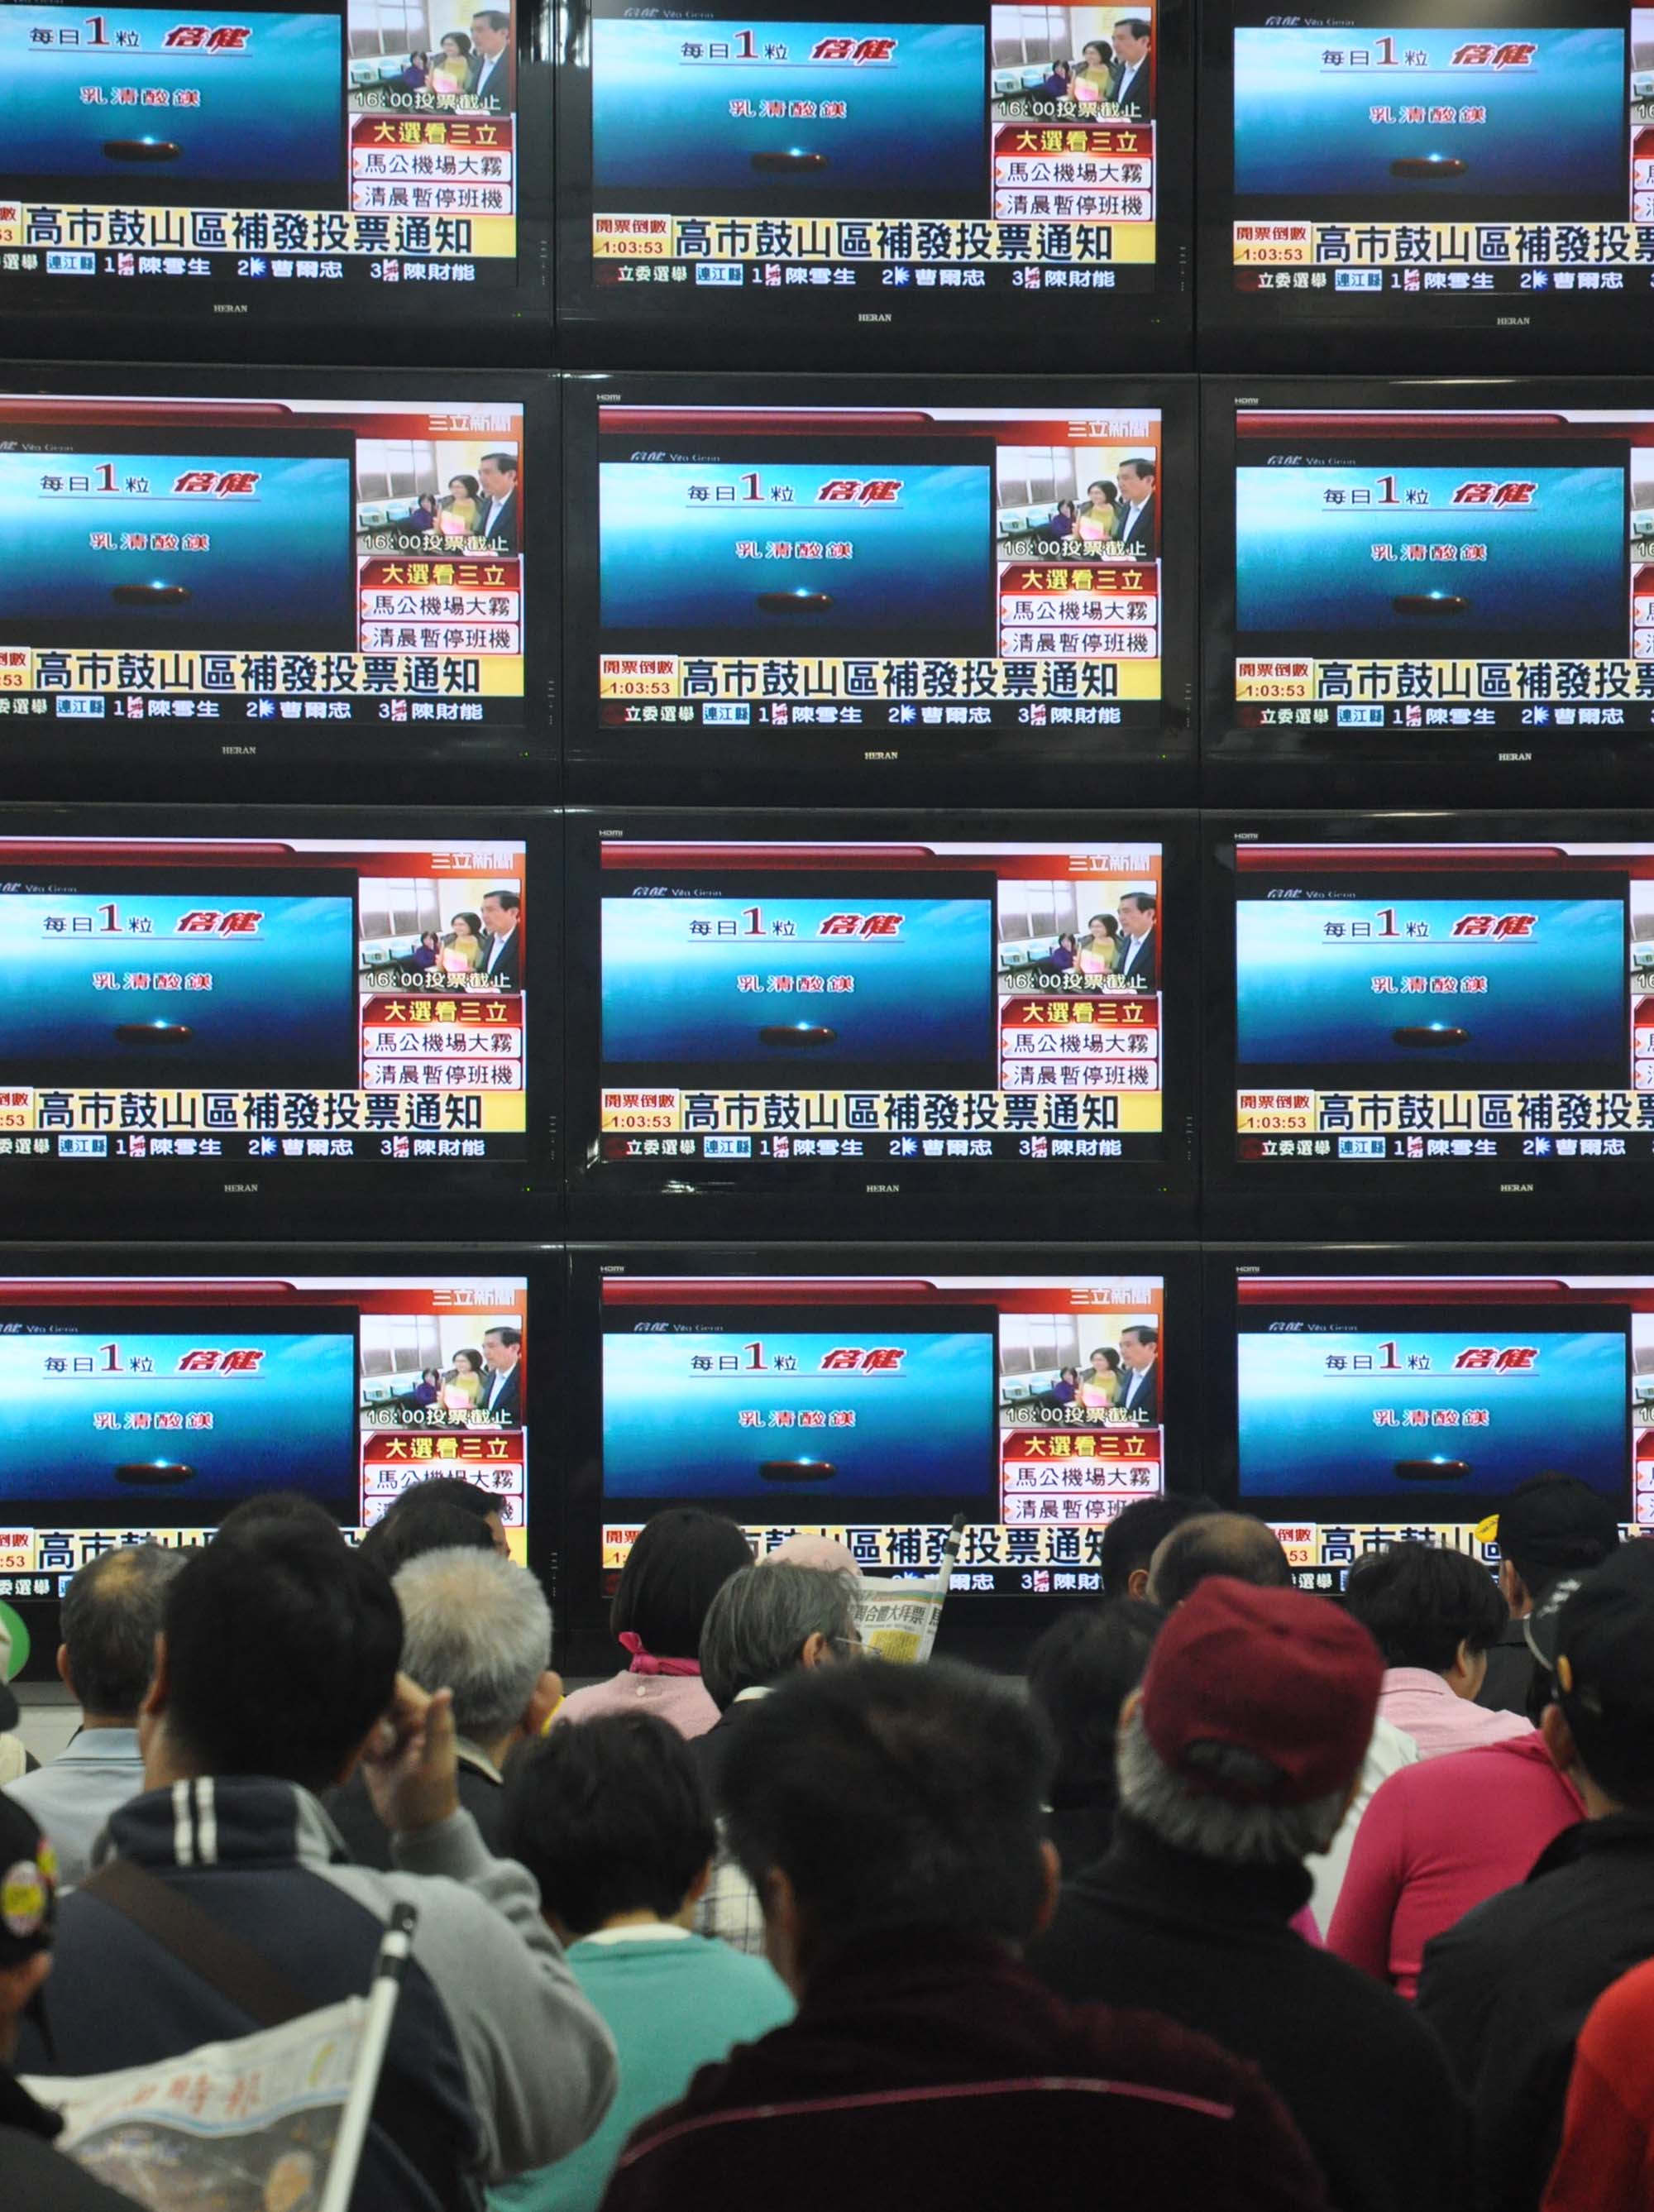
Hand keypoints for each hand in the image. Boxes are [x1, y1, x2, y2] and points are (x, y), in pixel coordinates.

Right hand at [361, 1673, 460, 1836]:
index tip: (363, 1708)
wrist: (419, 1827)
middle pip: (374, 1698)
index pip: (395, 1685)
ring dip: (359, 1736)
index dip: (375, 1690)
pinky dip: (353, 1749)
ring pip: (362, 1717)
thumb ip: (437, 1726)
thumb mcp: (433, 1763)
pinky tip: (366, 1766)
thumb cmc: (432, 1795)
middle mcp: (407, 1717)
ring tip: (377, 1759)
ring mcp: (391, 1733)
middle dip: (364, 1719)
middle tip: (376, 1749)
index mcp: (423, 1712)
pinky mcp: (376, 1750)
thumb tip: (445, 1691)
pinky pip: (356, 1737)